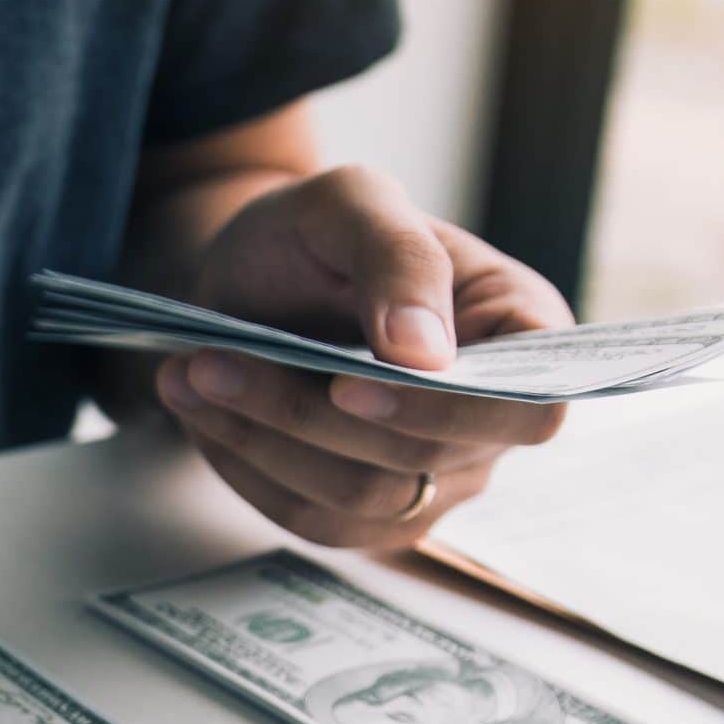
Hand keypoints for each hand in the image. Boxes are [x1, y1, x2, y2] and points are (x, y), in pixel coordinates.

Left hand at [153, 165, 572, 548]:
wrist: (247, 276)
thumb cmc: (312, 234)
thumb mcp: (349, 203)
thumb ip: (398, 257)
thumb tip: (426, 354)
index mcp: (521, 333)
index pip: (531, 406)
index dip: (448, 410)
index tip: (348, 384)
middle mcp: (489, 418)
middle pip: (422, 458)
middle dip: (307, 416)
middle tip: (213, 361)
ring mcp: (432, 474)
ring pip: (359, 498)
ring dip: (264, 441)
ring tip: (192, 374)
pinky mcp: (366, 512)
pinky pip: (312, 520)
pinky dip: (247, 470)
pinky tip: (201, 412)